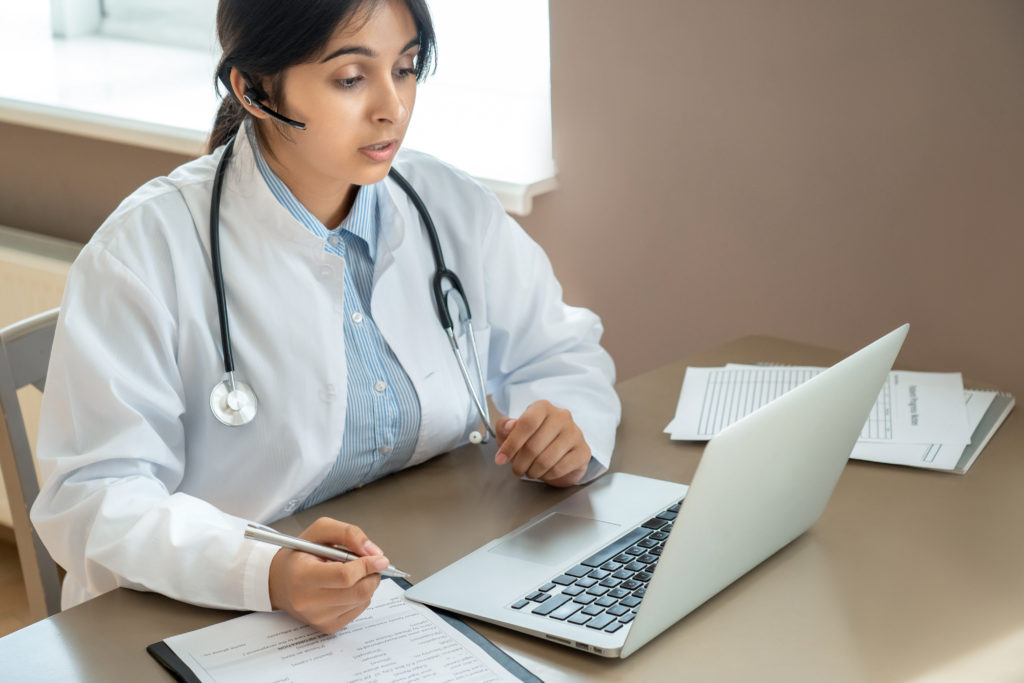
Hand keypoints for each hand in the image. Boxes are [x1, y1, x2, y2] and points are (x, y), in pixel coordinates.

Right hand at [268, 517, 389, 632]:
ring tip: (353, 573)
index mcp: (303, 575)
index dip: (367, 566)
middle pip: (358, 591)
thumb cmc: (299, 555)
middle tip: (372, 564)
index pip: (345, 576)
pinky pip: (358, 610)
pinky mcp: (327, 627)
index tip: (380, 558)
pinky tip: (347, 587)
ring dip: (368, 584)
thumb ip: (348, 534)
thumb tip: (373, 551)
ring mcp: (318, 618)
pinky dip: (362, 596)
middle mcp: (308, 601)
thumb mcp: (320, 531)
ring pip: (362, 600)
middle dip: (372, 574)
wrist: (280, 582)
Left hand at [493, 400, 591, 485]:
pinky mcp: (583, 451)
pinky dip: (547, 475)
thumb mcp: (512, 431)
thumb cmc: (533, 439)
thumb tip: (509, 426)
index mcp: (542, 407)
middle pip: (534, 445)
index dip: (511, 444)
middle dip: (519, 463)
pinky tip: (544, 472)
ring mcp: (575, 433)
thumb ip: (504, 427)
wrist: (560, 451)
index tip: (501, 458)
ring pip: (546, 460)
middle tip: (516, 469)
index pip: (526, 423)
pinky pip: (560, 468)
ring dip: (532, 471)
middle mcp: (561, 416)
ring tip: (529, 471)